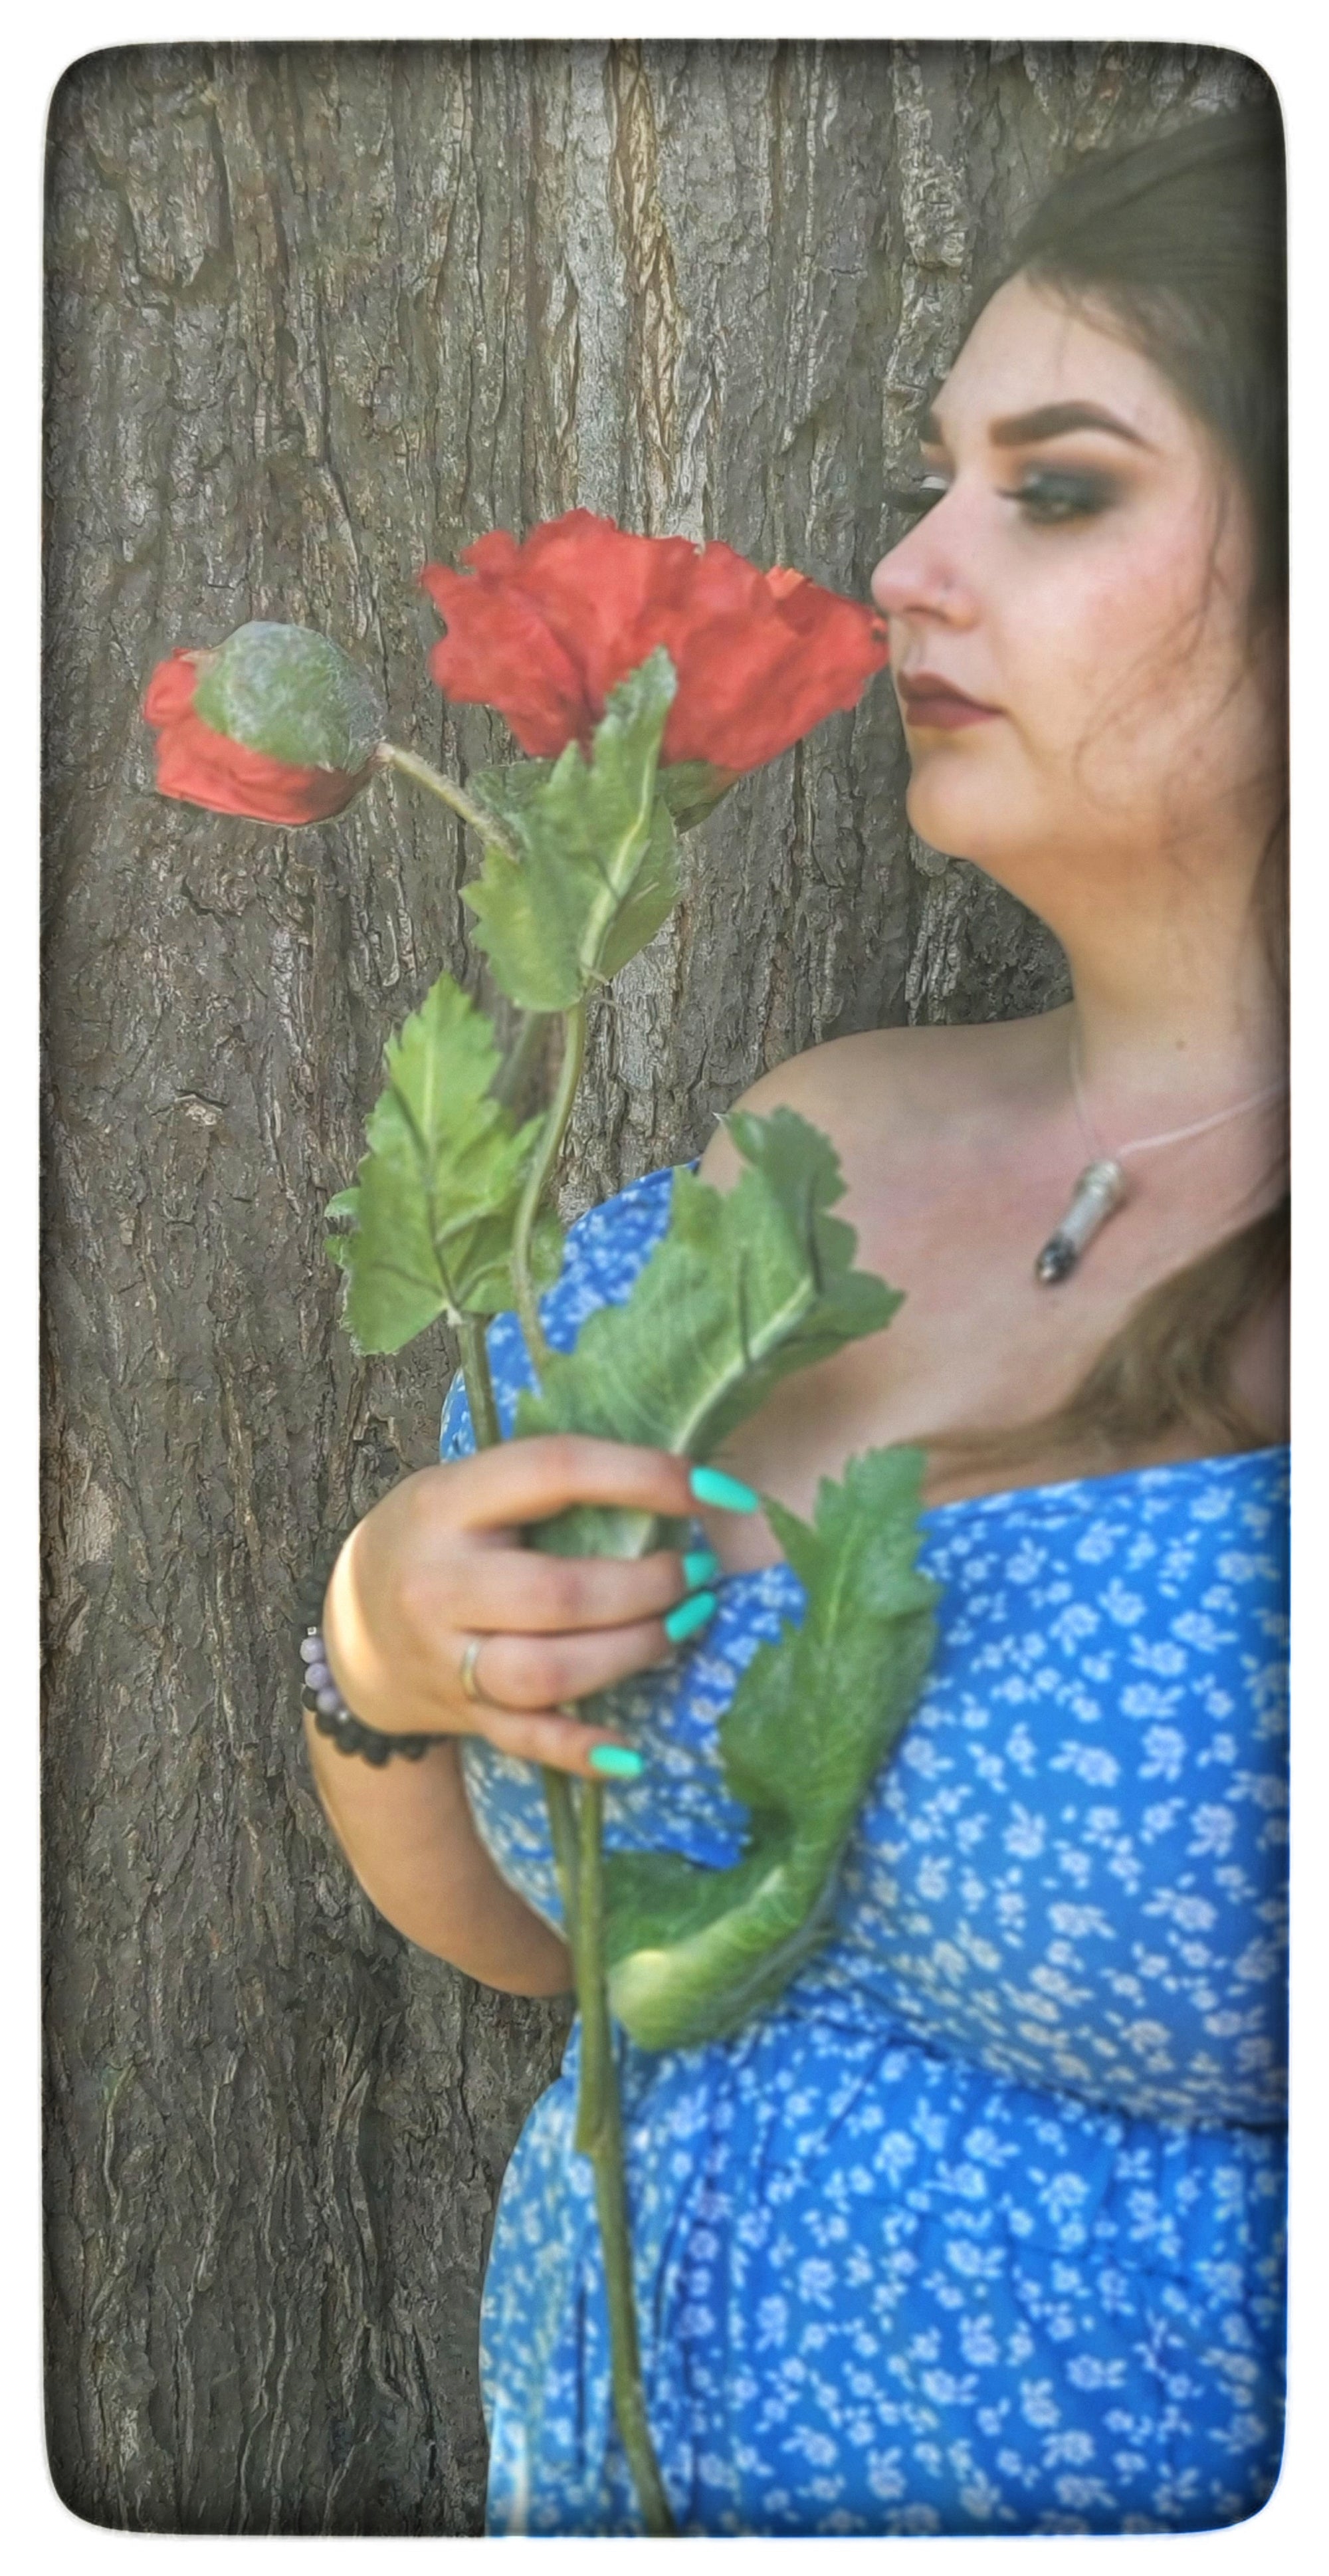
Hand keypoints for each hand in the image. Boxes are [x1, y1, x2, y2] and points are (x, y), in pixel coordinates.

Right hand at [321, 1435, 735, 1776]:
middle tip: (698, 1572)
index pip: (555, 1473)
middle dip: (649, 1585)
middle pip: (561, 1592)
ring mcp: (446, 1659)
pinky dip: (583, 1749)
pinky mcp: (463, 1717)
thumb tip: (676, 1483)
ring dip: (634, 1651)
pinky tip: (632, 1752)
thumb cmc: (437, 1541)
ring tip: (682, 1625)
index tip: (718, 1491)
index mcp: (444, 1504)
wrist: (350, 1634)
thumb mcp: (462, 1489)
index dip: (645, 1477)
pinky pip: (530, 1739)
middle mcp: (439, 1583)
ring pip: (551, 1672)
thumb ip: (543, 1485)